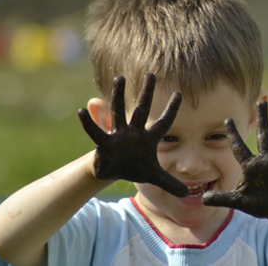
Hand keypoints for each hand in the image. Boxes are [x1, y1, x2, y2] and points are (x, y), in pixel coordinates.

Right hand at [77, 73, 187, 196]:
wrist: (113, 172)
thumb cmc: (135, 167)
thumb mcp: (154, 176)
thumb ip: (169, 182)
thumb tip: (186, 192)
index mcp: (148, 139)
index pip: (164, 123)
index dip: (171, 110)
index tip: (179, 94)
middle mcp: (134, 132)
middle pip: (142, 110)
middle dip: (147, 94)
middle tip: (151, 74)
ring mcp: (118, 136)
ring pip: (119, 113)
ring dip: (119, 96)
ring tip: (120, 79)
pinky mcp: (104, 144)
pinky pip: (95, 132)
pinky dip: (88, 123)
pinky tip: (81, 111)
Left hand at [202, 100, 267, 219]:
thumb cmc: (258, 203)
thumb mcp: (238, 201)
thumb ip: (222, 198)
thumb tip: (202, 199)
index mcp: (251, 165)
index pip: (239, 147)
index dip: (233, 135)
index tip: (226, 119)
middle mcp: (267, 160)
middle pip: (264, 135)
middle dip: (262, 119)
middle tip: (261, 100)